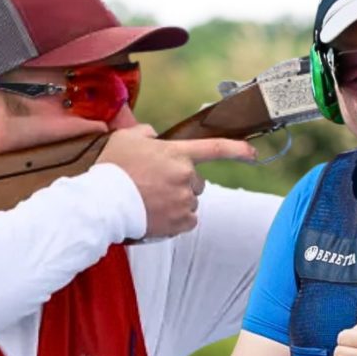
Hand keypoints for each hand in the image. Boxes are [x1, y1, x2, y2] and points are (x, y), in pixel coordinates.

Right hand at [97, 125, 256, 237]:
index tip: (253, 153)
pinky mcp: (179, 222)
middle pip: (197, 182)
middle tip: (157, 186)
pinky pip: (187, 221)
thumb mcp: (126, 138)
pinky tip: (156, 215)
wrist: (103, 202)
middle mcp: (186, 176)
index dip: (238, 150)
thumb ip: (146, 133)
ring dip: (177, 202)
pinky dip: (175, 220)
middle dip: (183, 183)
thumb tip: (154, 136)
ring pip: (190, 202)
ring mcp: (184, 200)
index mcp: (177, 153)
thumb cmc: (112, 168)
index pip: (215, 148)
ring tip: (151, 202)